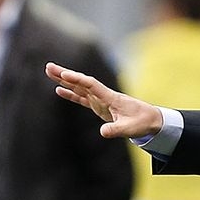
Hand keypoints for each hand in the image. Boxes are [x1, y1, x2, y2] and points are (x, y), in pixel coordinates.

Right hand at [45, 62, 163, 138]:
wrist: (152, 120)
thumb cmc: (142, 122)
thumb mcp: (130, 129)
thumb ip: (116, 130)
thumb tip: (102, 132)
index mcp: (111, 98)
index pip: (91, 85)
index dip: (77, 79)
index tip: (64, 74)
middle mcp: (104, 96)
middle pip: (82, 82)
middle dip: (65, 74)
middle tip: (48, 66)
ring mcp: (101, 100)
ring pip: (80, 88)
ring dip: (65, 81)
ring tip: (49, 72)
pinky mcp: (100, 107)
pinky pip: (82, 98)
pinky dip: (71, 94)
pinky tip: (59, 90)